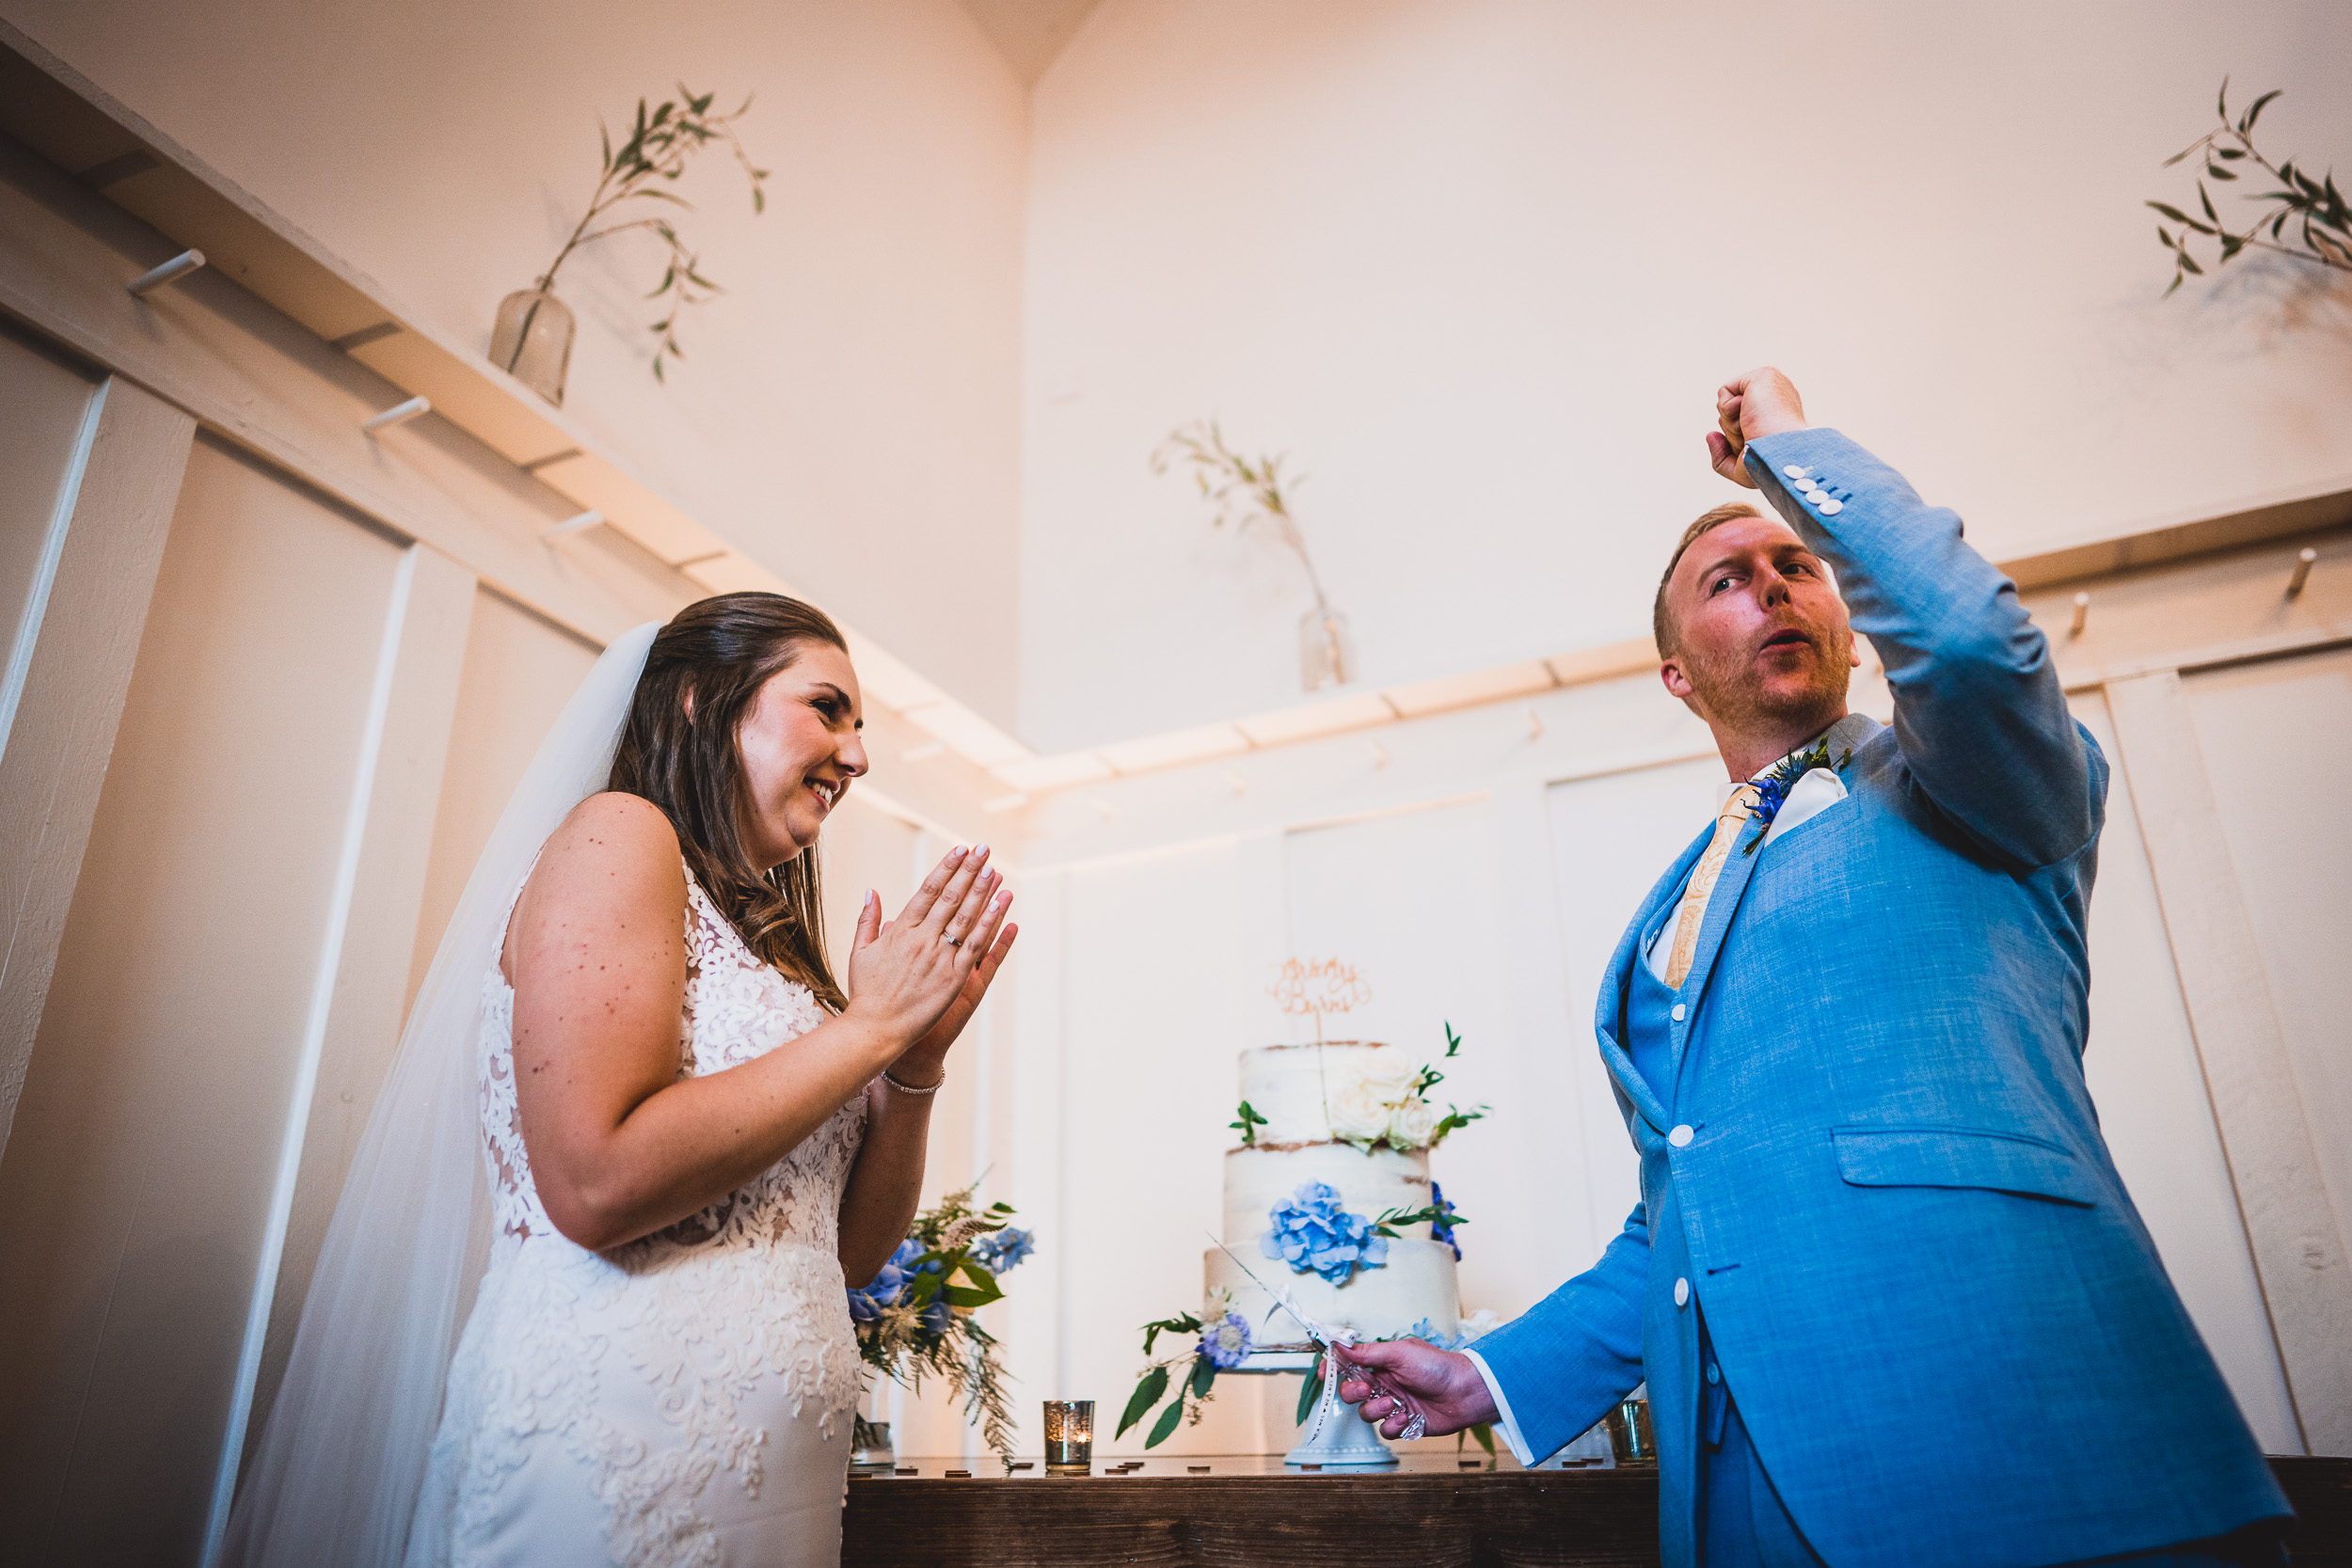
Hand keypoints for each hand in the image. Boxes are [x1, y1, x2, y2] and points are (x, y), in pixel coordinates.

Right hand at [843, 845, 1013, 1053]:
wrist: (875, 1029)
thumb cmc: (866, 993)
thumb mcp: (860, 953)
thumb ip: (868, 920)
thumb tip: (871, 891)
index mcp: (900, 931)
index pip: (927, 890)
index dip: (946, 868)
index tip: (960, 850)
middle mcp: (921, 939)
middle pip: (950, 897)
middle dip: (969, 871)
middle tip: (984, 849)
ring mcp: (939, 958)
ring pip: (965, 917)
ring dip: (983, 891)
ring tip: (995, 869)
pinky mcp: (953, 979)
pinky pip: (975, 947)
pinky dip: (989, 925)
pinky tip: (1001, 907)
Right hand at [1331, 1339, 1496, 1439]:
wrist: (1465, 1393)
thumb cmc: (1438, 1366)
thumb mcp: (1400, 1353)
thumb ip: (1367, 1352)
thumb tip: (1339, 1344)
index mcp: (1382, 1362)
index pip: (1349, 1364)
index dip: (1334, 1369)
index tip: (1325, 1373)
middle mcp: (1385, 1383)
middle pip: (1351, 1391)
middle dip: (1352, 1392)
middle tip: (1366, 1389)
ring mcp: (1393, 1404)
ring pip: (1365, 1413)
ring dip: (1375, 1409)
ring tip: (1393, 1404)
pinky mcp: (1404, 1423)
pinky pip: (1385, 1430)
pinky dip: (1393, 1425)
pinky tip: (1406, 1417)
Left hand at [1705, 366, 1807, 487]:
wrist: (1779, 453)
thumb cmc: (1767, 465)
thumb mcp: (1741, 470)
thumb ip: (1722, 457)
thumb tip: (1711, 435)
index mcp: (1776, 419)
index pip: (1741, 426)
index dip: (1739, 442)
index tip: (1754, 448)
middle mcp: (1776, 400)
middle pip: (1731, 416)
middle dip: (1733, 433)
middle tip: (1753, 437)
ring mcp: (1772, 386)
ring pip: (1726, 406)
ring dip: (1731, 424)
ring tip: (1753, 426)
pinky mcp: (1763, 375)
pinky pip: (1724, 392)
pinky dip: (1728, 409)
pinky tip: (1748, 412)